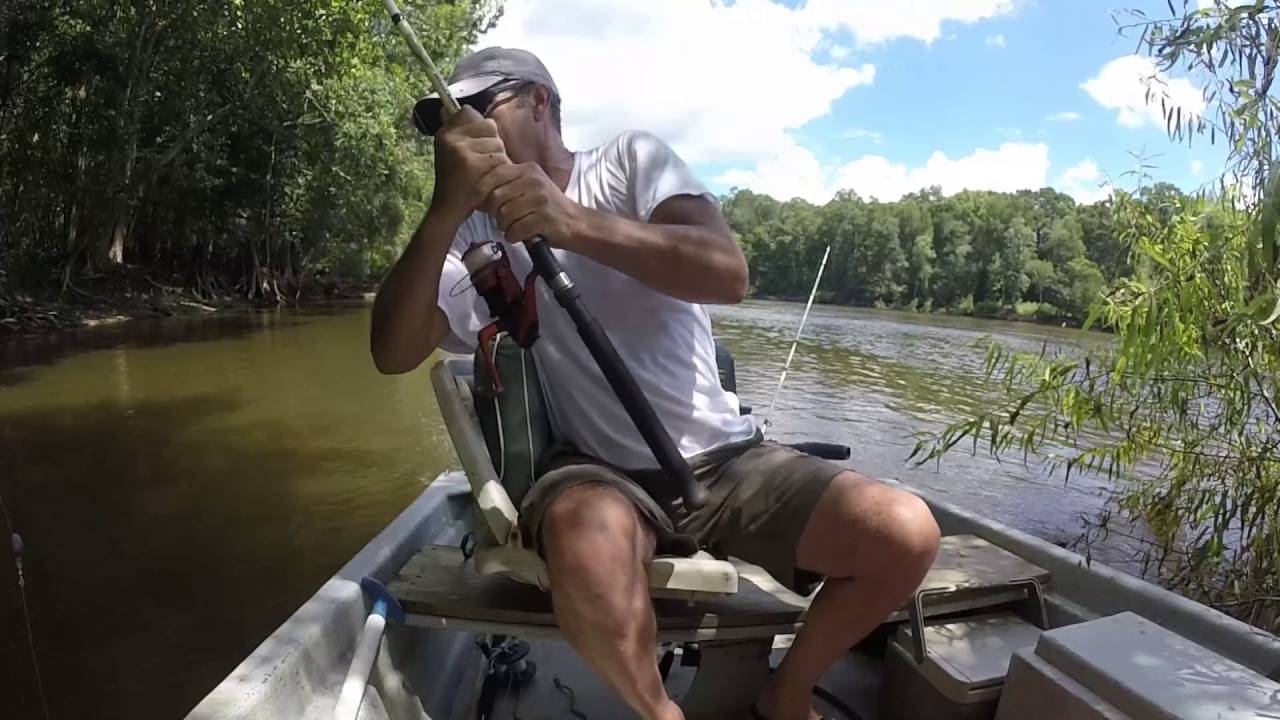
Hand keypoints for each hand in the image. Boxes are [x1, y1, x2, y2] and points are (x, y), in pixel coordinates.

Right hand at [431, 106, 508, 221]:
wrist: (450, 208)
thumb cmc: (457, 181)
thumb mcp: (452, 152)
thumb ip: (461, 131)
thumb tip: (463, 109)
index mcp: (444, 133)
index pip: (469, 112)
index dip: (480, 130)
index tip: (475, 146)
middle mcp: (450, 138)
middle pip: (489, 126)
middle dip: (492, 145)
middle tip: (481, 164)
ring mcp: (461, 150)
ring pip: (498, 144)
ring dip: (498, 160)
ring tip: (485, 174)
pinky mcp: (473, 165)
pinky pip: (500, 159)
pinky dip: (500, 171)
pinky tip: (490, 181)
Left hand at [476, 162, 582, 247]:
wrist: (576, 222)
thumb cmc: (547, 207)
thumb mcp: (529, 187)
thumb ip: (506, 184)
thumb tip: (475, 193)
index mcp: (527, 169)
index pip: (493, 174)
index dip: (479, 191)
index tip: (475, 204)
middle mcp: (534, 180)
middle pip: (496, 197)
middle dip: (494, 213)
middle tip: (502, 220)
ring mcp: (540, 199)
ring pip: (505, 214)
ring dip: (504, 226)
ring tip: (513, 228)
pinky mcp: (545, 218)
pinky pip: (516, 229)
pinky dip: (514, 236)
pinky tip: (519, 236)